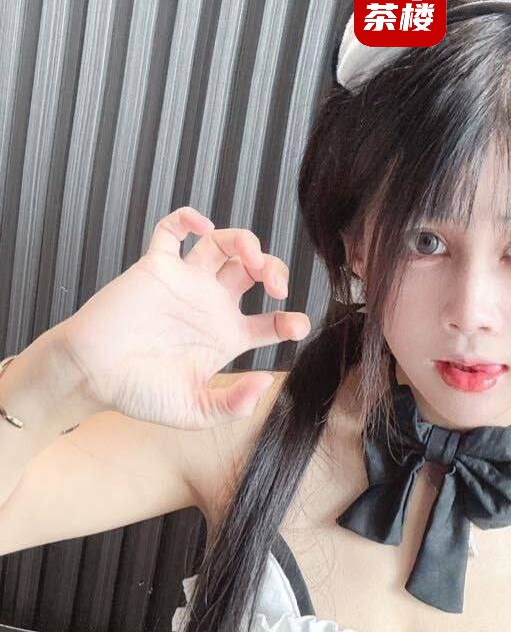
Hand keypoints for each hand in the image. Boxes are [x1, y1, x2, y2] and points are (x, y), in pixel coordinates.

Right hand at [56, 206, 311, 428]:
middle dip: (275, 270)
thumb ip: (232, 405)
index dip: (290, 321)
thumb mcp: (195, 411)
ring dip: (245, 241)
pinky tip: (202, 227)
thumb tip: (264, 384)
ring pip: (223, 245)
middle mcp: (210, 306)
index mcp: (226, 337)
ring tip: (252, 258)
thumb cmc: (139, 394)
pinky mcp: (157, 267)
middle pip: (254, 273)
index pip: (272, 322)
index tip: (297, 325)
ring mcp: (185, 284)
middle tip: (277, 286)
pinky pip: (173, 230)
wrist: (92, 376)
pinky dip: (188, 219)